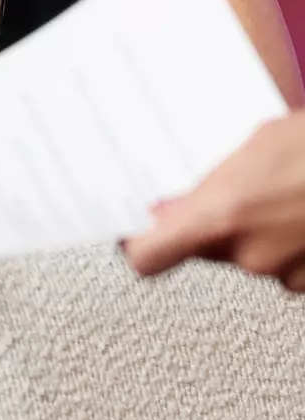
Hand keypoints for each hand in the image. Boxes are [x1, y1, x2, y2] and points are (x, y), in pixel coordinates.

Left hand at [121, 112, 304, 290]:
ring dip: (259, 232)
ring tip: (286, 192)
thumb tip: (169, 209)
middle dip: (213, 226)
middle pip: (205, 252)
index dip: (137, 246)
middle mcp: (250, 256)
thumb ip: (209, 184)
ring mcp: (287, 274)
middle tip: (237, 188)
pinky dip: (292, 244)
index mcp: (222, 216)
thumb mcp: (258, 145)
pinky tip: (304, 211)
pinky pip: (288, 266)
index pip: (148, 257)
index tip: (131, 235)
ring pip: (251, 258)